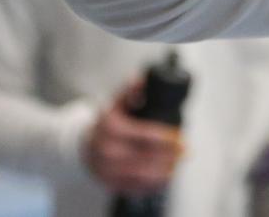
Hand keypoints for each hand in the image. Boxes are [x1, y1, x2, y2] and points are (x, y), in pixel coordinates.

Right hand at [83, 80, 182, 194]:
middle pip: (144, 156)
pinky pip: (132, 187)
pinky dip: (150, 185)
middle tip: (185, 152)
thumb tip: (142, 80)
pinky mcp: (107, 183)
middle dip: (169, 156)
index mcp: (111, 127)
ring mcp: (105, 169)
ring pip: (140, 175)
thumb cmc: (107, 123)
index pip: (144, 134)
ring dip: (163, 171)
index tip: (180, 139)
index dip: (166, 138)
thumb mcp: (117, 102)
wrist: (84, 145)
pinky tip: (164, 178)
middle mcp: (106, 150)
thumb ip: (131, 90)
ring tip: (177, 165)